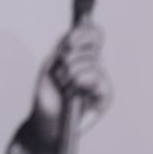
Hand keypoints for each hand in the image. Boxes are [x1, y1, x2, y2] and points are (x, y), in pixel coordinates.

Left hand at [22, 21, 111, 153]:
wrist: (46, 120)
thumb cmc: (48, 93)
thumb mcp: (51, 64)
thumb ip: (63, 47)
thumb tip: (73, 36)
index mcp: (83, 55)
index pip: (94, 33)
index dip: (83, 33)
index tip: (67, 43)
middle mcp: (95, 65)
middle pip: (91, 46)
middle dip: (68, 57)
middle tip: (58, 74)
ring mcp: (102, 80)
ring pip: (90, 61)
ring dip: (68, 73)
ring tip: (63, 87)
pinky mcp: (106, 95)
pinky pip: (96, 78)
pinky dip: (78, 82)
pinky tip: (71, 93)